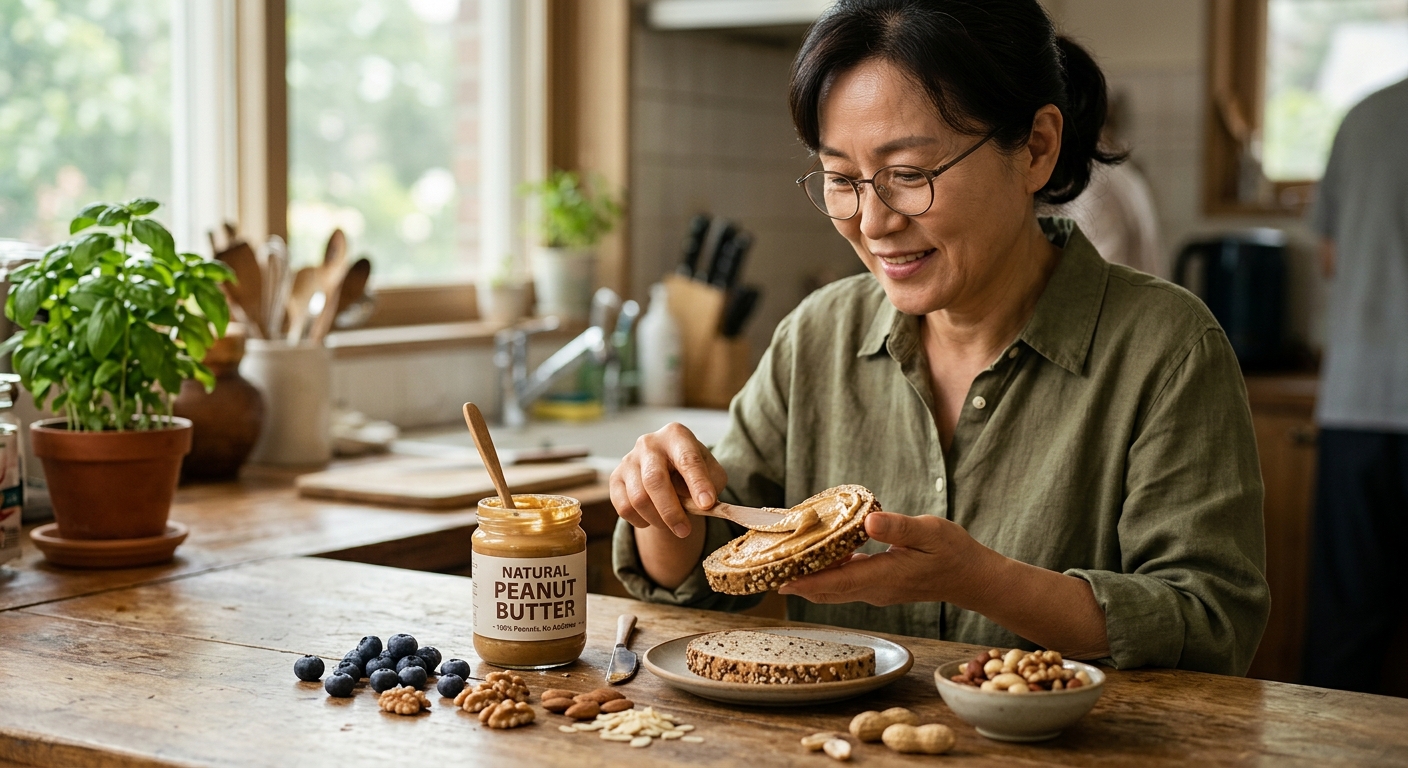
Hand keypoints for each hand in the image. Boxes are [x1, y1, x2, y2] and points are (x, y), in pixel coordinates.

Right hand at [609, 423, 726, 538]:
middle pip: (655, 480)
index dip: (698, 483)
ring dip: (658, 520)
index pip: (687, 459)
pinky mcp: (615, 478)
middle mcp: (649, 443)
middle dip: (671, 510)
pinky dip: (642, 521)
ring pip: (638, 498)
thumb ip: (712, 485)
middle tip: (685, 531)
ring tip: (673, 524)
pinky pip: (625, 508)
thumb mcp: (711, 472)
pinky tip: (654, 518)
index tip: (707, 504)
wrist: (667, 470)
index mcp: (676, 435)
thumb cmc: (692, 471)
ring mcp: (628, 460)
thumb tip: (703, 504)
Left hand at [777, 512, 986, 605]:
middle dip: (796, 581)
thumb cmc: (952, 553)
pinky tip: (816, 554)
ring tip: (782, 559)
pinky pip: (844, 582)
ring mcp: (875, 590)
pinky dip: (825, 572)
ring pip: (832, 589)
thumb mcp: (929, 532)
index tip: (778, 579)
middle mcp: (874, 589)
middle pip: (825, 591)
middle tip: (766, 567)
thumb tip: (869, 522)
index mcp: (883, 577)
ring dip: (808, 578)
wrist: (971, 577)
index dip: (805, 582)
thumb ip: (899, 527)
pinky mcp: (878, 585)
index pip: (835, 583)